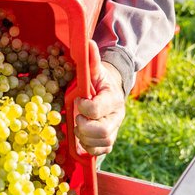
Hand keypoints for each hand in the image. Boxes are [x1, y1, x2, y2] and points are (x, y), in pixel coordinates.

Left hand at [74, 40, 125, 155]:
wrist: (111, 90)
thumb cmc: (98, 80)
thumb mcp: (95, 69)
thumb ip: (92, 59)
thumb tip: (88, 42)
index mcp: (113, 98)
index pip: (97, 108)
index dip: (83, 107)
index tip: (77, 100)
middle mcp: (117, 116)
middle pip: (102, 131)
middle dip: (83, 126)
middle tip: (76, 117)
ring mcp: (114, 129)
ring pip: (102, 143)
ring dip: (85, 137)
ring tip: (78, 125)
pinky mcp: (109, 139)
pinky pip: (102, 151)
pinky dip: (89, 148)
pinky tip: (81, 137)